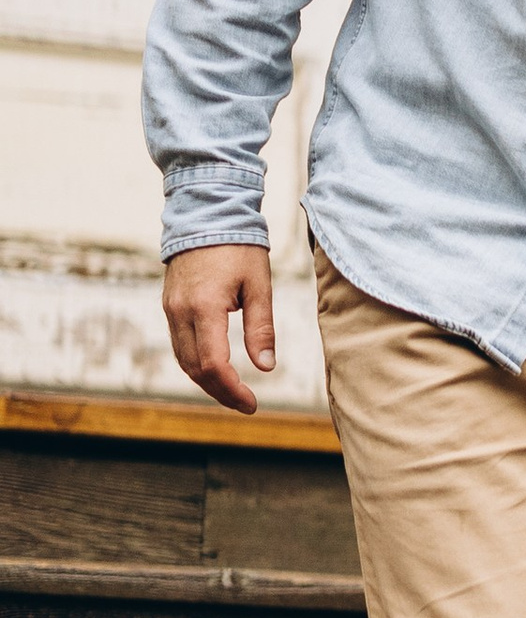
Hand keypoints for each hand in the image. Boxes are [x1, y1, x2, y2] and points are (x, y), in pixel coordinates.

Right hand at [163, 244, 276, 417]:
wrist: (207, 213)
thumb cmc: (239, 246)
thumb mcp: (260, 286)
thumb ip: (261, 328)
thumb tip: (265, 367)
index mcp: (205, 307)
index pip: (213, 364)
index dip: (232, 390)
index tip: (252, 403)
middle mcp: (180, 312)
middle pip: (195, 369)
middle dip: (220, 392)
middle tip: (245, 403)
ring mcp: (170, 309)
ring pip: (183, 360)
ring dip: (206, 381)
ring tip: (233, 392)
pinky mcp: (169, 305)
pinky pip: (179, 344)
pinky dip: (196, 363)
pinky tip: (216, 369)